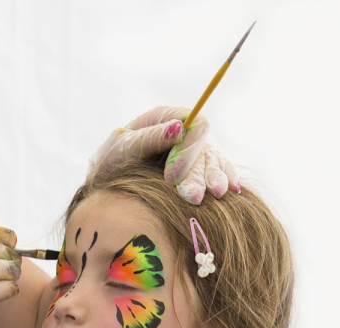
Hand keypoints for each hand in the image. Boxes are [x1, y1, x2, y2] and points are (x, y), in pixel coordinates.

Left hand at [88, 106, 239, 204]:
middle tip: (192, 198)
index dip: (188, 151)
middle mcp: (185, 132)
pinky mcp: (199, 170)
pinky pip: (219, 171)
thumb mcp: (124, 148)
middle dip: (198, 174)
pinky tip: (232, 191)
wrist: (107, 183)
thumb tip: (178, 127)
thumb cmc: (112, 161)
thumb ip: (150, 138)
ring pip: (214, 161)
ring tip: (216, 196)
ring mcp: (194, 151)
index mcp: (167, 117)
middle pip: (204, 148)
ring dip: (215, 179)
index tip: (172, 178)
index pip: (195, 125)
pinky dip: (225, 179)